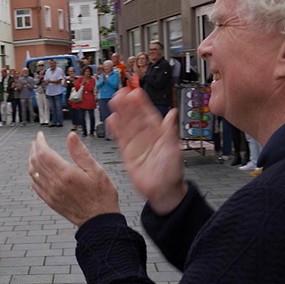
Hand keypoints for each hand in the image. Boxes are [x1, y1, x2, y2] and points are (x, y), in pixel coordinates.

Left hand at [29, 132, 119, 225]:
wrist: (99, 221)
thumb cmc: (101, 196)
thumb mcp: (96, 170)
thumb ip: (80, 152)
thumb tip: (71, 136)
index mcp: (65, 173)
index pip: (44, 153)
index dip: (40, 142)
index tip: (40, 136)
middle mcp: (54, 183)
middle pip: (36, 162)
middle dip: (34, 149)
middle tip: (36, 142)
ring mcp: (50, 194)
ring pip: (33, 173)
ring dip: (31, 161)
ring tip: (35, 153)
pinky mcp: (50, 201)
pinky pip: (35, 186)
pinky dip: (33, 175)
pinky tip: (36, 172)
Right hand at [107, 87, 186, 213]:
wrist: (163, 192)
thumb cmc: (172, 173)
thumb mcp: (173, 148)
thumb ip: (169, 130)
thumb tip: (172, 114)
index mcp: (159, 132)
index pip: (148, 114)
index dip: (141, 103)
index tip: (135, 92)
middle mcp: (146, 136)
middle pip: (134, 116)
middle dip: (127, 104)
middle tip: (120, 92)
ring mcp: (136, 144)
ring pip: (126, 125)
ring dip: (120, 113)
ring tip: (114, 101)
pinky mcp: (127, 153)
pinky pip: (120, 138)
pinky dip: (115, 129)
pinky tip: (111, 120)